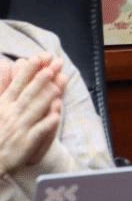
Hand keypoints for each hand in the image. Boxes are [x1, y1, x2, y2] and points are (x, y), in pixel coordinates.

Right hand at [0, 57, 65, 175]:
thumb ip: (3, 94)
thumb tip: (7, 74)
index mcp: (3, 106)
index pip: (17, 85)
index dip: (28, 71)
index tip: (38, 58)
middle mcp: (11, 115)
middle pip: (28, 94)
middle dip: (40, 80)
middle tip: (52, 67)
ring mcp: (19, 128)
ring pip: (34, 110)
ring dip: (46, 97)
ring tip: (58, 86)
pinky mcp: (25, 143)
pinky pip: (38, 131)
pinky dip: (46, 123)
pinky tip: (56, 115)